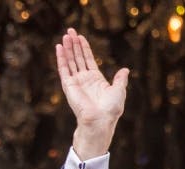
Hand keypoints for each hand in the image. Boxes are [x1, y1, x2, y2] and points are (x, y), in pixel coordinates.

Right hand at [54, 28, 127, 158]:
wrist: (100, 121)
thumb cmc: (111, 110)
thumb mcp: (119, 90)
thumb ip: (120, 79)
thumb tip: (125, 70)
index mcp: (95, 79)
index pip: (87, 60)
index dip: (84, 48)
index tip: (80, 37)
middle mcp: (84, 79)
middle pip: (77, 58)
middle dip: (74, 45)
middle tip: (70, 31)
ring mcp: (75, 82)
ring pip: (70, 61)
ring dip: (67, 48)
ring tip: (65, 35)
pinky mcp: (69, 86)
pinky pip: (64, 69)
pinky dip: (61, 58)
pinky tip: (59, 48)